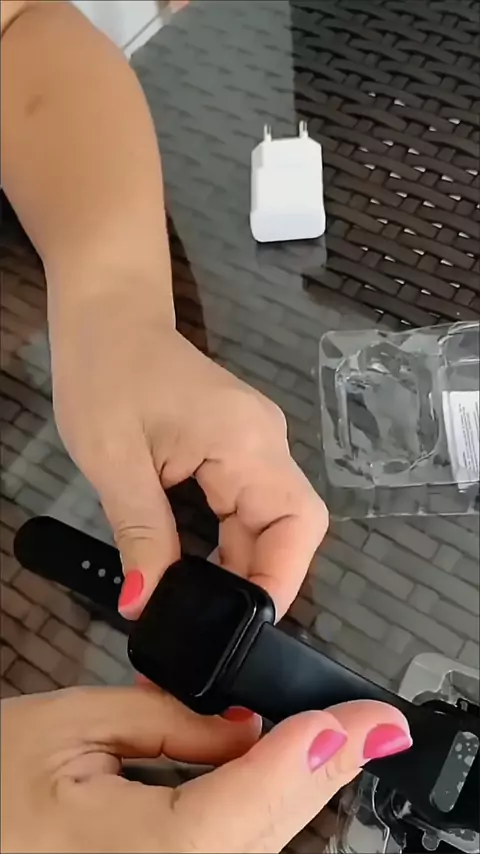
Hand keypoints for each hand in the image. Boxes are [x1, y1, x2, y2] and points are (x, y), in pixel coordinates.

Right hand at [1, 686, 411, 852]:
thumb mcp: (71, 724)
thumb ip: (168, 721)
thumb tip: (245, 727)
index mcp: (124, 852)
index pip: (238, 808)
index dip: (307, 759)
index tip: (362, 723)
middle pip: (263, 840)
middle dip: (323, 777)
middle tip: (372, 729)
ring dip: (298, 796)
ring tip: (333, 741)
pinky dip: (264, 818)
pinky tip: (276, 777)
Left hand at [50, 295, 327, 617]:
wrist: (106, 317)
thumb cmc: (104, 373)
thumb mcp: (115, 461)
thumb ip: (140, 534)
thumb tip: (144, 603)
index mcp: (246, 440)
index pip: (297, 520)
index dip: (284, 579)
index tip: (246, 628)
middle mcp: (264, 443)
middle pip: (287, 527)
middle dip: (254, 582)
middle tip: (213, 630)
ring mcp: (253, 444)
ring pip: (267, 523)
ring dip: (239, 568)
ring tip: (203, 611)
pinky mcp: (236, 449)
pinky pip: (245, 509)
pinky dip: (226, 545)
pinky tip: (199, 573)